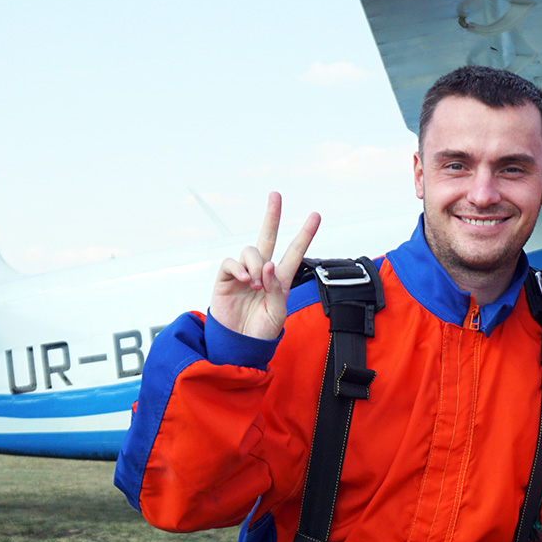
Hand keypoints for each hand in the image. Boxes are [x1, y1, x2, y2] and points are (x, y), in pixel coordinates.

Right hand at [209, 192, 320, 340]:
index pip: (294, 252)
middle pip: (268, 238)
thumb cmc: (261, 333)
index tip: (316, 215)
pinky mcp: (225, 279)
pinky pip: (231, 263)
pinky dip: (239, 269)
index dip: (305, 235)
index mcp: (280, 280)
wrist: (238, 346)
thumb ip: (276, 289)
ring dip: (256, 264)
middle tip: (276, 195)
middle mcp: (262, 273)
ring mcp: (243, 274)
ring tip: (255, 284)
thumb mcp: (277, 314)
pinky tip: (245, 281)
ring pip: (251, 251)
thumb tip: (268, 266)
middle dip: (272, 216)